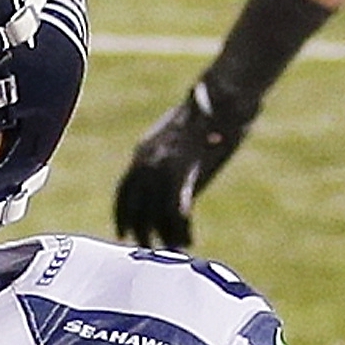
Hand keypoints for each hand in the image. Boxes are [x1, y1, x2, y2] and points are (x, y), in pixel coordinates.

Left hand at [112, 81, 253, 248]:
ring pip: (156, 213)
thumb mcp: (178, 137)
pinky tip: (190, 239)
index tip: (122, 233)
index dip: (122, 214)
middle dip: (141, 230)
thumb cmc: (206, 113)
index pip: (124, 190)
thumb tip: (169, 180)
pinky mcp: (184, 172)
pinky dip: (183, 227)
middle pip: (137, 207)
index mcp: (143, 151)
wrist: (222, 97)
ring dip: (165, 234)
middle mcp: (148, 161)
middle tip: (147, 248)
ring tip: (175, 248)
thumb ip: (169, 159)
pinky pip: (177, 210)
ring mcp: (164, 166)